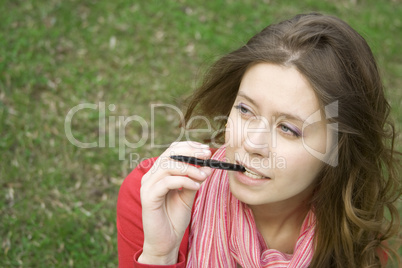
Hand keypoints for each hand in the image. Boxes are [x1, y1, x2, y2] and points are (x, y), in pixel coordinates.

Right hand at [138, 141, 211, 264]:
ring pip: (168, 166)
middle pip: (169, 154)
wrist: (165, 242)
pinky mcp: (148, 197)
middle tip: (207, 155)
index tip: (206, 150)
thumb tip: (208, 165)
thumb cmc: (174, 218)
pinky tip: (196, 187)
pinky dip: (184, 181)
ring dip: (189, 169)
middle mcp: (151, 176)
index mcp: (159, 173)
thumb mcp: (188, 195)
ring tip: (203, 176)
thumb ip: (195, 179)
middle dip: (190, 152)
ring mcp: (147, 186)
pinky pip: (167, 182)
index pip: (172, 150)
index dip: (189, 146)